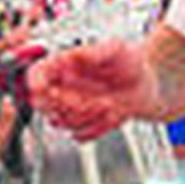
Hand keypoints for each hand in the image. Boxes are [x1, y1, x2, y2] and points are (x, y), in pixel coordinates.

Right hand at [28, 40, 154, 140]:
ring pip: (60, 121)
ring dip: (86, 116)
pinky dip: (95, 128)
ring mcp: (72, 108)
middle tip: (87, 99)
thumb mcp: (115, 48)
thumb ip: (94, 52)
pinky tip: (110, 116)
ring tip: (108, 103)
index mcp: (65, 65)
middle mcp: (64, 88)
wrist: (148, 82)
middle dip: (64, 104)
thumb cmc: (130, 62)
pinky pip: (78, 135)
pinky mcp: (83, 124)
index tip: (43, 88)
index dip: (35, 82)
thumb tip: (75, 55)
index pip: (36, 74)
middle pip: (42, 103)